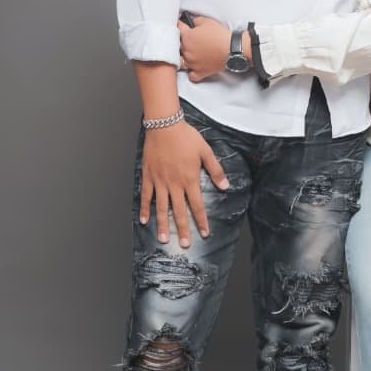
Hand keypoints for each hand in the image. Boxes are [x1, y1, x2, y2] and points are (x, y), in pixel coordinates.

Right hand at [140, 122, 228, 244]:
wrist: (164, 125)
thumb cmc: (185, 137)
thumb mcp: (206, 151)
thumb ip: (215, 170)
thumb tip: (226, 186)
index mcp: (190, 179)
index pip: (197, 205)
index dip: (201, 220)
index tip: (204, 233)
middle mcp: (174, 184)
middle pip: (179, 211)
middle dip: (183, 229)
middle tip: (185, 244)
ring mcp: (159, 181)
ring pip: (161, 207)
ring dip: (163, 224)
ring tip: (164, 239)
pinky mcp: (148, 176)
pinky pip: (145, 196)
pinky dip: (144, 209)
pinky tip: (144, 221)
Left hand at [178, 15, 231, 80]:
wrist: (232, 49)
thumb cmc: (220, 35)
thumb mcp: (208, 21)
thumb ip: (196, 20)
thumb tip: (192, 22)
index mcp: (187, 37)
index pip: (178, 28)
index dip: (180, 24)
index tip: (182, 24)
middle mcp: (186, 51)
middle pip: (178, 45)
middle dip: (182, 40)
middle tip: (189, 38)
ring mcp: (192, 63)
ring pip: (181, 61)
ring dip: (184, 56)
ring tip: (191, 53)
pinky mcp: (200, 72)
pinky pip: (191, 75)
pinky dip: (192, 72)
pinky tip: (194, 68)